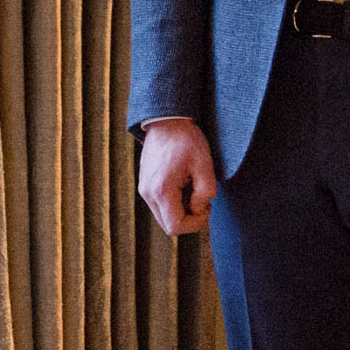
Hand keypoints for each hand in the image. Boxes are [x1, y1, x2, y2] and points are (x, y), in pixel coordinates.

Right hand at [136, 118, 216, 237]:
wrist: (166, 122)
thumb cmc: (186, 141)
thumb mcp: (204, 164)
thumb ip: (205, 192)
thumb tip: (198, 208)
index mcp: (162, 190)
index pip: (175, 227)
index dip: (195, 223)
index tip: (205, 205)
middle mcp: (148, 193)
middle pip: (168, 226)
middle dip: (189, 218)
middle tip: (200, 198)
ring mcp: (144, 190)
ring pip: (164, 216)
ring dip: (181, 210)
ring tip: (191, 187)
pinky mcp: (145, 186)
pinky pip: (160, 205)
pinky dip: (174, 202)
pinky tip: (183, 184)